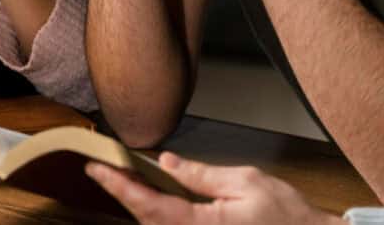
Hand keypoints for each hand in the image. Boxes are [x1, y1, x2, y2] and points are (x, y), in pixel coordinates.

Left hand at [86, 152, 341, 224]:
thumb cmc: (285, 214)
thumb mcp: (245, 181)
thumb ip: (201, 175)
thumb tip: (166, 163)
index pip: (150, 205)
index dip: (120, 187)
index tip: (98, 169)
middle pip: (146, 220)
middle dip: (121, 193)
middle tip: (98, 169)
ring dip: (136, 203)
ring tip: (118, 178)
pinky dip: (155, 213)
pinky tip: (149, 196)